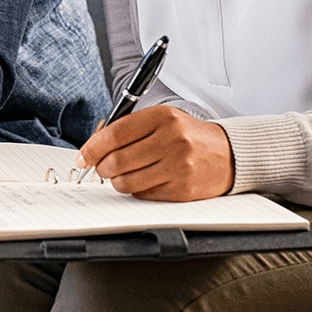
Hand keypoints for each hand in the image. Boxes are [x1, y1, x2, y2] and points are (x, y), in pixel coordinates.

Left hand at [78, 105, 234, 200]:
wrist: (229, 154)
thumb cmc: (188, 135)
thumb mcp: (161, 119)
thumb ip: (127, 127)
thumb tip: (93, 143)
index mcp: (163, 117)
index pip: (116, 134)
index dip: (93, 147)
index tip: (83, 156)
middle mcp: (172, 140)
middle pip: (118, 160)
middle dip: (102, 168)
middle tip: (102, 168)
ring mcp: (179, 166)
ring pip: (127, 182)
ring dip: (116, 181)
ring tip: (122, 175)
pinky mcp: (183, 189)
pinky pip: (143, 195)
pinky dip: (136, 190)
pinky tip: (144, 180)